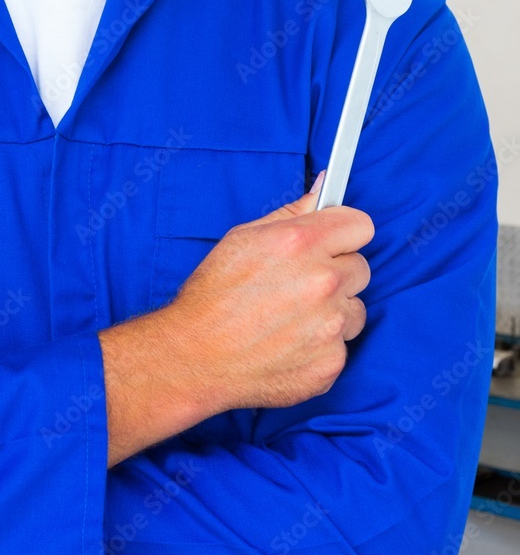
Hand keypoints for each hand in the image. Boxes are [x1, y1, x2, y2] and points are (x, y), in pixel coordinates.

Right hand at [101, 172, 373, 464]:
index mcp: (300, 243)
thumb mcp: (241, 239)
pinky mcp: (330, 362)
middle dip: (334, 274)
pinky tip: (286, 345)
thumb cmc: (210, 297)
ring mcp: (330, 326)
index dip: (343, 234)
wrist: (193, 357)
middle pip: (360, 268)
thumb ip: (290, 215)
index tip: (331, 244)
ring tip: (289, 320)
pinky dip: (319, 348)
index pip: (360, 226)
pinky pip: (341, 346)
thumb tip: (322, 192)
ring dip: (331, 313)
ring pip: (354, 310)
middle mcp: (322, 282)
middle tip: (296, 287)